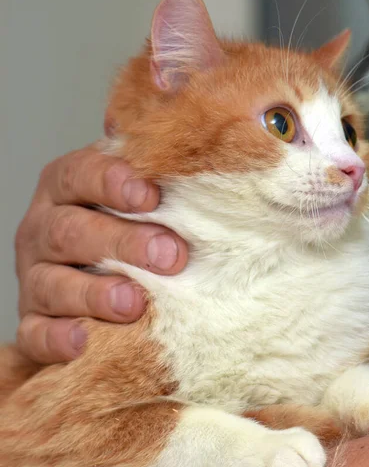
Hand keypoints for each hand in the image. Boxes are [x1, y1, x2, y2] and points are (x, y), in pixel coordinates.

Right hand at [14, 144, 187, 363]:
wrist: (91, 285)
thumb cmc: (130, 230)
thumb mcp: (145, 196)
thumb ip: (168, 168)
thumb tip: (236, 125)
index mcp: (68, 189)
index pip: (79, 173)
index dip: (111, 181)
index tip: (151, 195)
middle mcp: (44, 229)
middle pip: (70, 230)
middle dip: (120, 242)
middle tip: (171, 255)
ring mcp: (36, 278)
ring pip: (52, 283)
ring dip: (95, 293)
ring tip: (134, 303)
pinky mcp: (35, 322)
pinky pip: (36, 332)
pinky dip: (59, 337)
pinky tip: (85, 341)